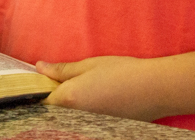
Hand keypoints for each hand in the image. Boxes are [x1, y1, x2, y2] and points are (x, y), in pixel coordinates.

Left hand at [37, 56, 164, 121]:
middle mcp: (75, 117)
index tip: (48, 80)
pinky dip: (85, 113)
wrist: (155, 90)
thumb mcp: (89, 64)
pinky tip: (100, 100)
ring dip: (71, 106)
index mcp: (68, 98)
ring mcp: (88, 126)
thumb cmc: (123, 72)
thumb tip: (39, 67)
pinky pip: (84, 122)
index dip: (43, 91)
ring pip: (69, 118)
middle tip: (69, 83)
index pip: (43, 101)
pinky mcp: (101, 129)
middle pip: (55, 112)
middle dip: (57, 99)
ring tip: (89, 91)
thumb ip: (62, 69)